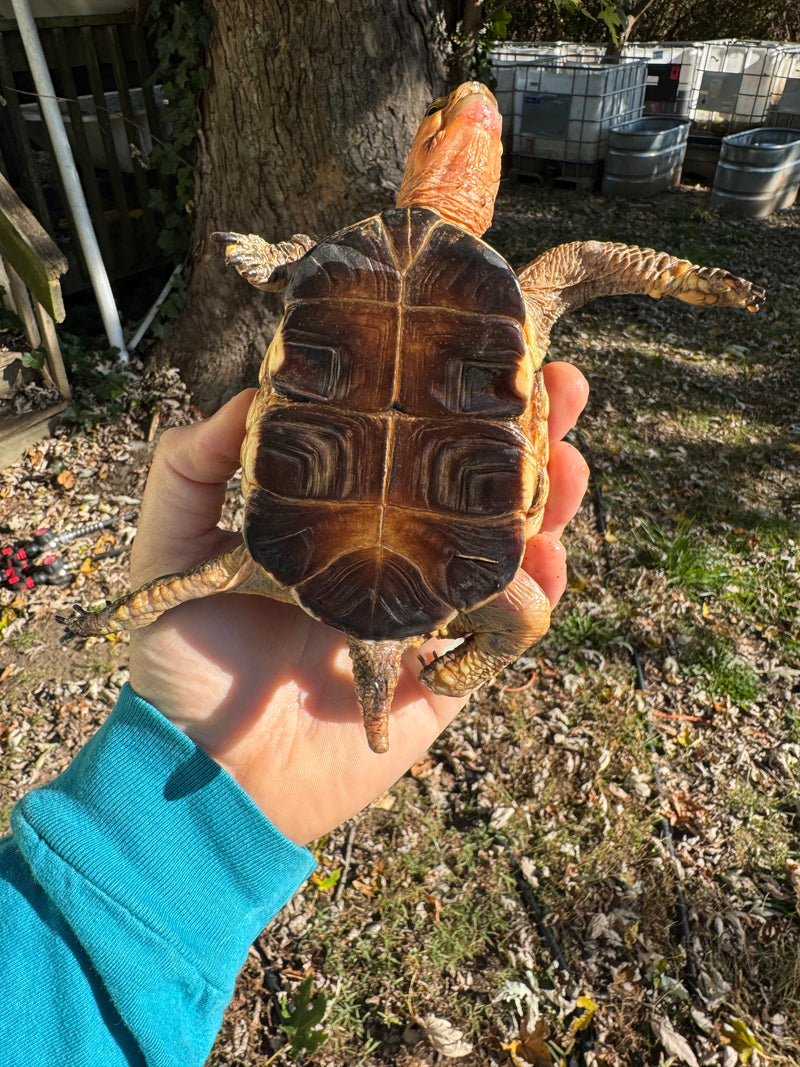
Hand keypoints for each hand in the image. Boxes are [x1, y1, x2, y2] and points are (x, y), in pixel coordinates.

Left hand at [129, 363, 588, 843]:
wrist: (208, 773)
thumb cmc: (183, 661)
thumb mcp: (170, 547)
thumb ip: (192, 466)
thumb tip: (252, 395)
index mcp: (340, 521)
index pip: (407, 446)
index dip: (444, 400)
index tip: (476, 348)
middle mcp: (393, 558)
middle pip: (474, 486)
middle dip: (524, 437)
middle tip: (557, 389)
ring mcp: (429, 614)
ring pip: (508, 547)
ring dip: (550, 503)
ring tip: (568, 463)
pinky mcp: (450, 675)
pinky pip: (511, 630)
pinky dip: (538, 594)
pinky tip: (545, 558)